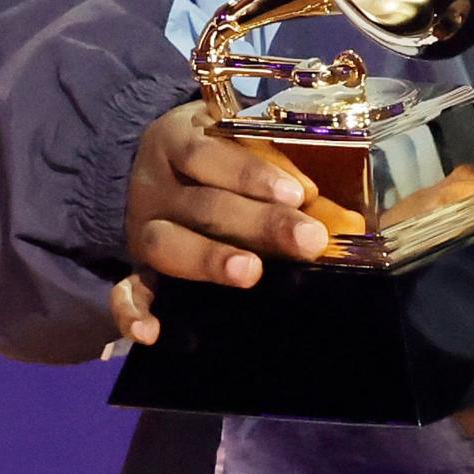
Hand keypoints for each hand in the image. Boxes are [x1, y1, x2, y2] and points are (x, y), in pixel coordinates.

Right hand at [106, 101, 331, 345]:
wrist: (156, 164)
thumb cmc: (219, 154)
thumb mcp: (245, 145)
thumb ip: (288, 178)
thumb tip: (348, 223)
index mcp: (178, 140)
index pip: (210, 154)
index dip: (252, 174)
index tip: (299, 194)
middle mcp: (156, 185)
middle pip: (202, 205)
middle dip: (258, 223)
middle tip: (308, 241)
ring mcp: (144, 227)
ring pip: (166, 244)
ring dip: (208, 260)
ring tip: (249, 273)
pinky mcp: (136, 268)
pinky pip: (126, 291)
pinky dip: (132, 313)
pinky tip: (150, 334)